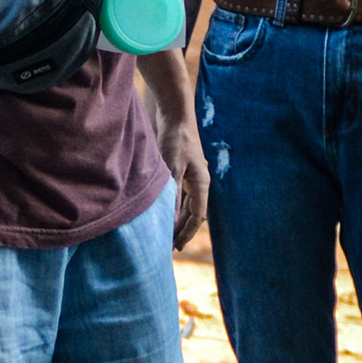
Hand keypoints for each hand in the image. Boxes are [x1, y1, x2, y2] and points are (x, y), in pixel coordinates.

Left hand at [159, 111, 208, 247]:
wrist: (175, 115)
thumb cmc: (176, 139)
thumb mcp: (172, 168)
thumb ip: (172, 194)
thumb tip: (170, 220)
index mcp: (201, 184)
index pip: (197, 216)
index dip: (187, 233)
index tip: (176, 247)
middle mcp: (198, 183)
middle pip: (191, 214)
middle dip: (180, 231)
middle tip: (165, 247)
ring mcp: (190, 178)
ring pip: (185, 206)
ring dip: (175, 220)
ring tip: (162, 236)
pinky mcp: (181, 172)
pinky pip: (178, 196)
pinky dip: (171, 208)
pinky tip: (160, 215)